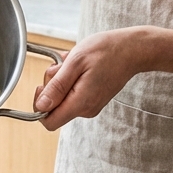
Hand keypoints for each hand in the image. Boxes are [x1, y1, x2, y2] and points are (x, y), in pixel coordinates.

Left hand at [32, 28, 147, 130]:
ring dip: (61, 80)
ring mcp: (90, 105)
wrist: (132, 50)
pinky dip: (70, 79)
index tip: (43, 86)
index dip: (39, 106)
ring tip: (73, 63)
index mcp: (80, 103)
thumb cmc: (106, 51)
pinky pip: (72, 93)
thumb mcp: (75, 62)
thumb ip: (57, 86)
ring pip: (62, 98)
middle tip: (62, 67)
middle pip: (54, 108)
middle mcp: (86, 109)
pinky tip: (79, 65)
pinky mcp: (93, 99)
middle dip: (51, 87)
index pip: (49, 122)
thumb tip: (41, 105)